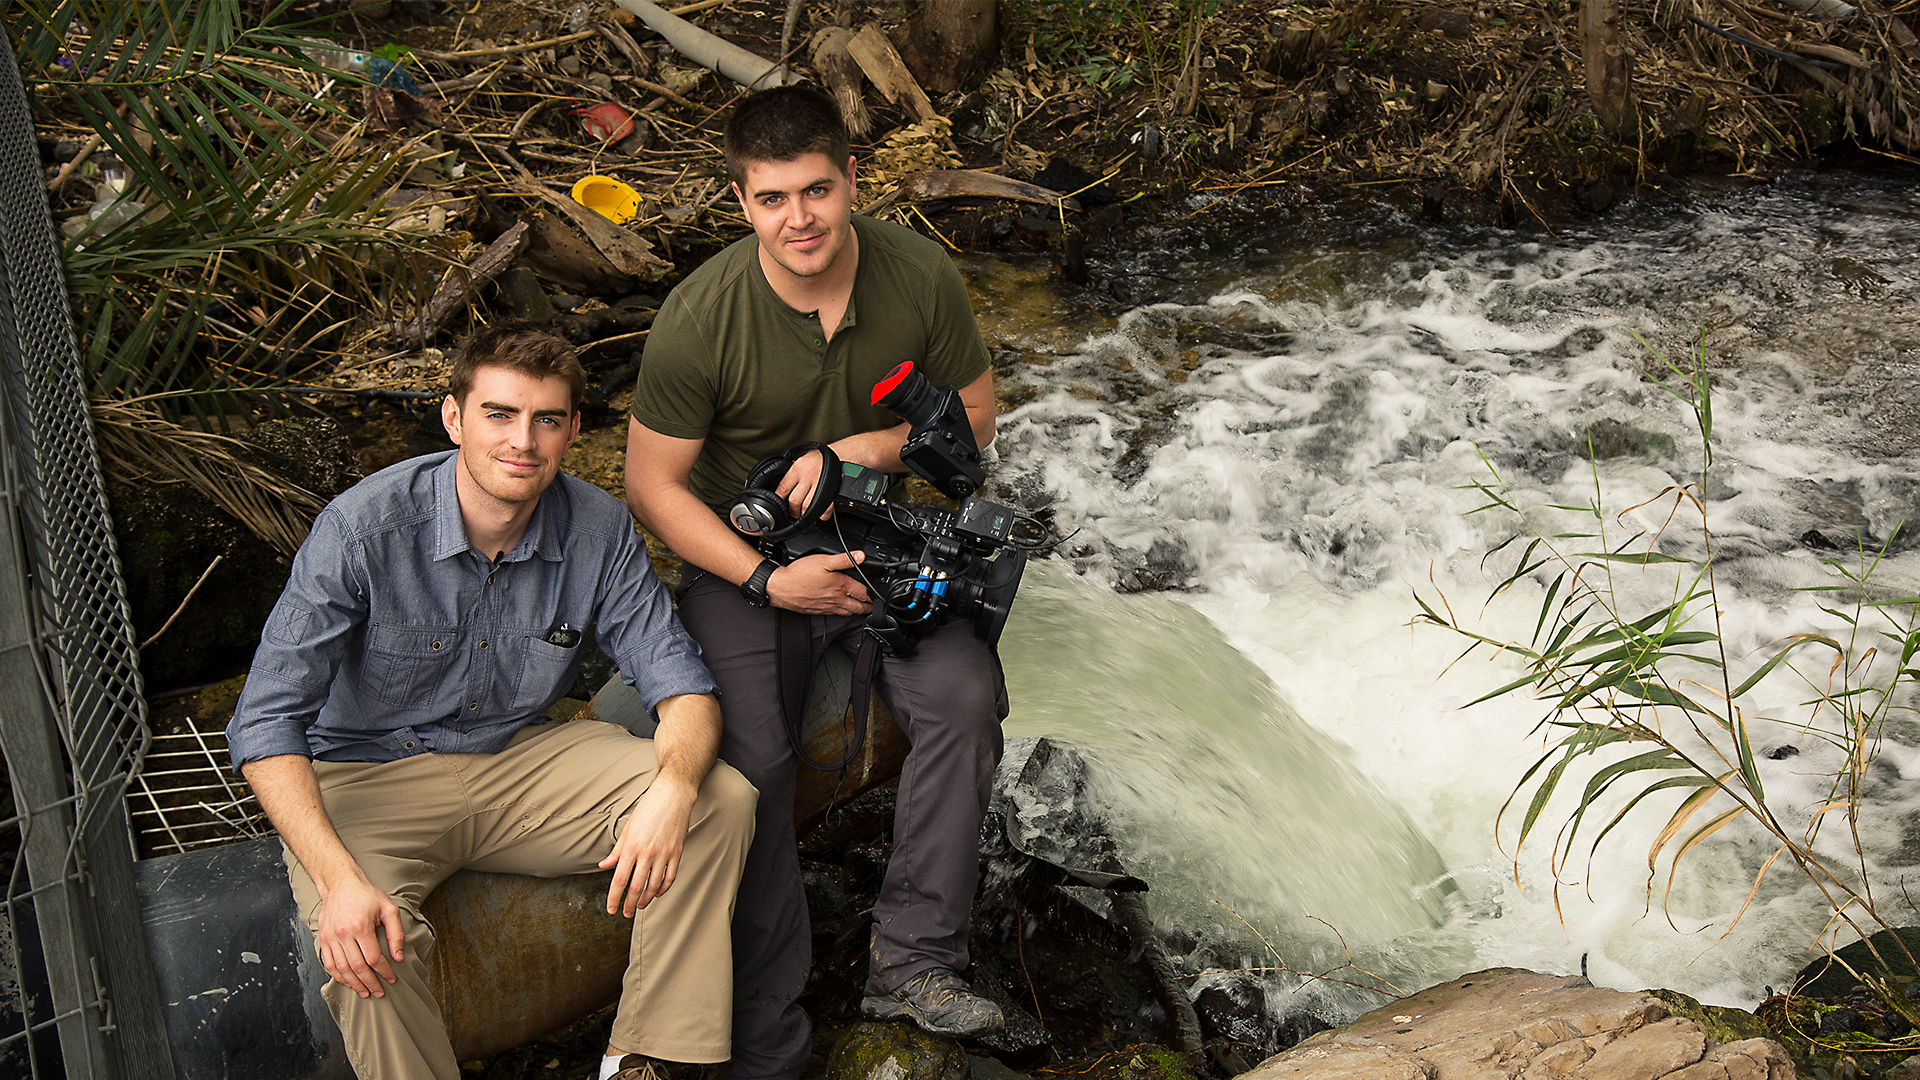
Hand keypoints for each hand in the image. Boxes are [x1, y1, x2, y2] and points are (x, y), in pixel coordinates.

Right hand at [314, 874, 403, 997]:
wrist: (340, 884)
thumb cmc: (366, 896)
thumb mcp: (388, 908)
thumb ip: (396, 933)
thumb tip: (398, 957)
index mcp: (360, 926)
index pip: (373, 958)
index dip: (384, 972)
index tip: (392, 979)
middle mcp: (343, 934)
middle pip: (356, 967)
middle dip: (369, 983)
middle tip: (379, 993)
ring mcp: (330, 938)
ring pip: (341, 969)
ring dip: (353, 984)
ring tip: (365, 992)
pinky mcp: (323, 939)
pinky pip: (328, 964)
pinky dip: (338, 976)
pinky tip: (348, 982)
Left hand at [599, 775, 695, 915]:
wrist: (672, 795)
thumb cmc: (648, 808)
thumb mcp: (627, 828)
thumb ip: (616, 850)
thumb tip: (605, 865)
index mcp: (631, 847)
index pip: (620, 880)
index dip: (614, 897)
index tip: (611, 908)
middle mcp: (647, 853)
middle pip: (636, 887)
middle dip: (629, 904)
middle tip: (625, 913)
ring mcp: (664, 854)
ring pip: (653, 885)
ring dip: (645, 899)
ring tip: (640, 906)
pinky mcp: (677, 853)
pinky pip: (670, 877)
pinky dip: (663, 888)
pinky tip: (657, 893)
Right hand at [769, 551, 870, 615]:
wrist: (780, 588)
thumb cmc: (799, 575)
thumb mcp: (823, 561)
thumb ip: (843, 559)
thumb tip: (860, 556)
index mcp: (840, 586)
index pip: (863, 594)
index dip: (873, 595)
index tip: (879, 596)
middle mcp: (835, 600)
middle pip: (858, 607)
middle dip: (868, 607)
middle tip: (874, 607)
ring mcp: (826, 607)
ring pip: (847, 613)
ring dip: (857, 612)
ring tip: (863, 610)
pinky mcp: (817, 611)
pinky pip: (835, 615)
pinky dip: (843, 613)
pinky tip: (842, 610)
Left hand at [775, 448, 828, 520]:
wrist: (840, 454)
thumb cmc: (821, 457)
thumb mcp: (803, 459)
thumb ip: (793, 472)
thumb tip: (784, 485)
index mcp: (798, 468)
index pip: (783, 488)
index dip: (779, 498)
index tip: (779, 503)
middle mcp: (808, 477)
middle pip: (794, 501)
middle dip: (792, 509)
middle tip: (793, 511)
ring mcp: (820, 485)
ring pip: (807, 506)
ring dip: (804, 513)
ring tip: (803, 513)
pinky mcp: (831, 492)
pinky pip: (825, 509)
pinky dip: (822, 515)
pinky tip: (819, 514)